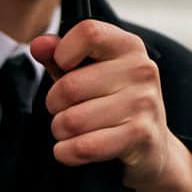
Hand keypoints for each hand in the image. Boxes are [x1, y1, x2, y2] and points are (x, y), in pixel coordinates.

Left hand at [31, 23, 191, 191]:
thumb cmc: (116, 113)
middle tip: (60, 118)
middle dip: (54, 108)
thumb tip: (37, 44)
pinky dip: (68, 153)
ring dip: (59, 134)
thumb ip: (63, 61)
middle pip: (69, 85)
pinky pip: (87, 144)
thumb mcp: (92, 82)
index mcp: (129, 47)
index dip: (62, 54)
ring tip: (67, 139)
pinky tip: (67, 155)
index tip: (61, 72)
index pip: (85, 34)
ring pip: (72, 117)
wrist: (154, 158)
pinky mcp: (141, 138)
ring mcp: (145, 104)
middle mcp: (141, 70)